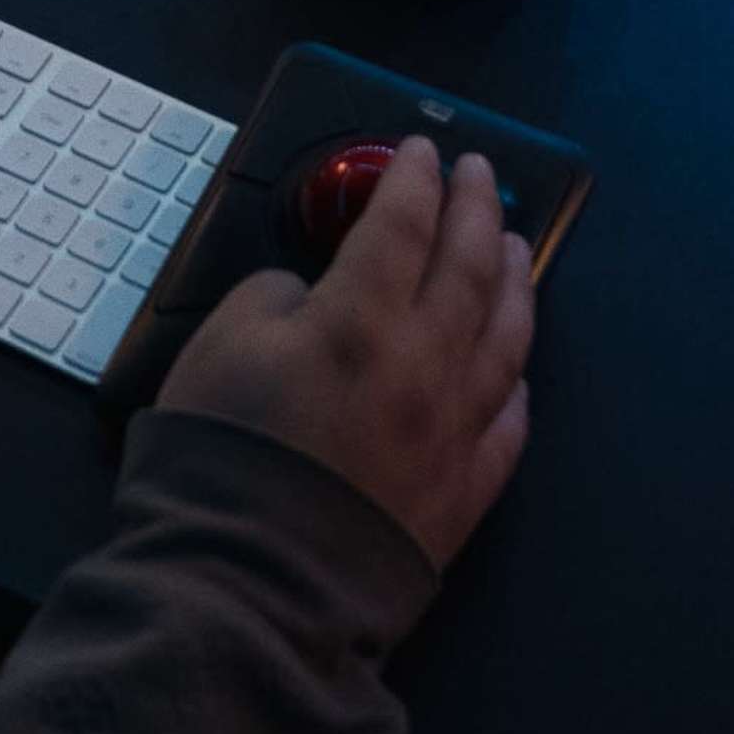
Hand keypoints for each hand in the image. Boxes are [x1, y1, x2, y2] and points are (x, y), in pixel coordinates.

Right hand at [156, 135, 533, 571]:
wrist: (252, 584)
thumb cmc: (225, 457)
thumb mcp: (219, 344)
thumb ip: (275, 297)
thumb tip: (313, 296)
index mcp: (360, 317)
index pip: (402, 223)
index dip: (412, 177)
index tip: (421, 149)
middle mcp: (424, 363)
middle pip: (468, 265)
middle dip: (475, 207)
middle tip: (478, 171)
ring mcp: (455, 430)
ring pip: (506, 335)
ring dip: (512, 279)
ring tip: (511, 245)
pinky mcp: (465, 492)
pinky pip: (509, 423)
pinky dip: (514, 381)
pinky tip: (514, 365)